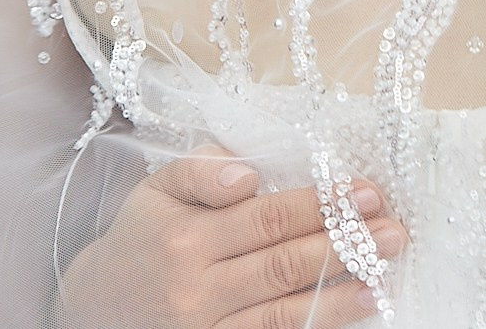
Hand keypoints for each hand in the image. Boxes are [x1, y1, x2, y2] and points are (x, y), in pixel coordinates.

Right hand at [60, 150, 403, 328]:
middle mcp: (196, 288)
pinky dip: (317, 324)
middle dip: (345, 244)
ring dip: (343, 290)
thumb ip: (198, 172)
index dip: (320, 205)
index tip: (365, 191)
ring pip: (284, 310)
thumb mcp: (154, 194)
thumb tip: (247, 172)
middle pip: (283, 264)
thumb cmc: (140, 242)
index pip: (266, 218)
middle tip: (393, 229)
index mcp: (185, 238)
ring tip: (386, 270)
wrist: (93, 312)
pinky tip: (356, 308)